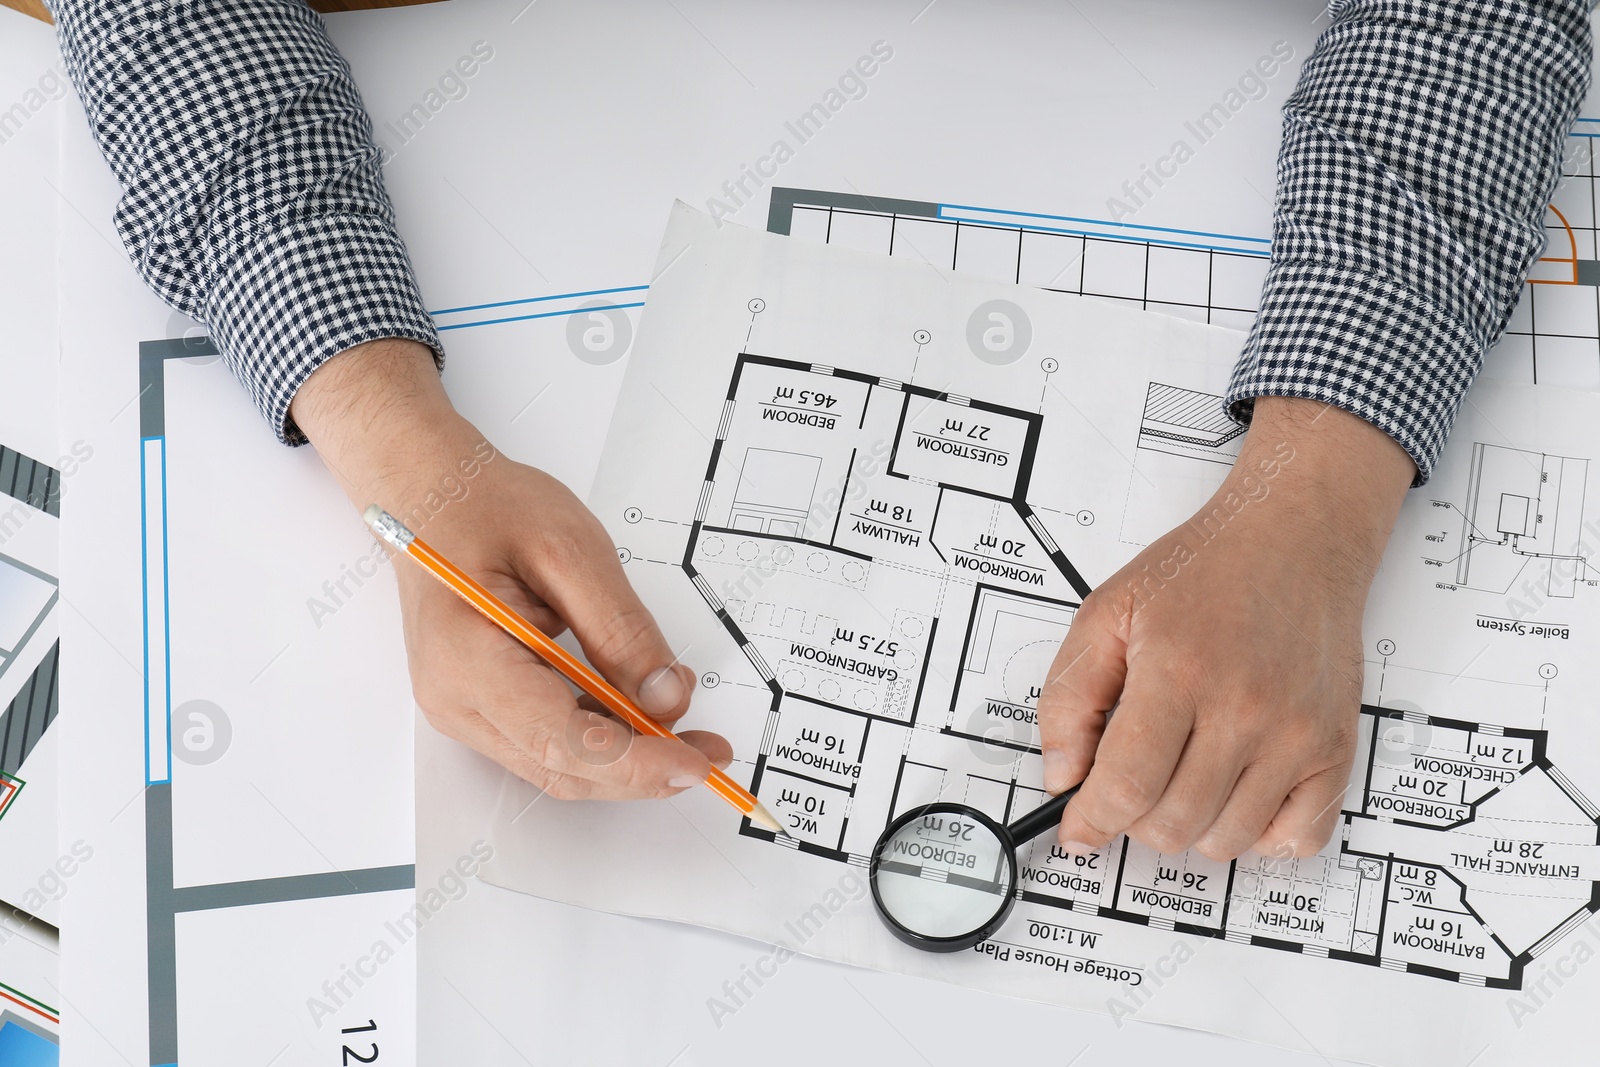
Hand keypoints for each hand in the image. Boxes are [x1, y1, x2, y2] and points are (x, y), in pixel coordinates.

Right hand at [291, 339, 731, 798]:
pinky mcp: (481, 705)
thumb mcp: (572, 549)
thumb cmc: (487, 508)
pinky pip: (549, 743)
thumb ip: (621, 628)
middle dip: (643, 770)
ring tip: (689, 734)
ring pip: (559, 766)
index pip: (560, 740)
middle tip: (710, 753)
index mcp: (467, 660)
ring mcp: (463, 709)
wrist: (430, 495)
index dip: (634, 762)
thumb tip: (666, 697)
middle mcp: (456, 700)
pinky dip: (602, 741)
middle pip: (563, 767)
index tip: (693, 762)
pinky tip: (643, 717)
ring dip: (627, 762)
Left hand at [1036, 397, 1413, 859]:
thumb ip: (1069, 696)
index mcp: (1178, 670)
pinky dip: (1258, 834)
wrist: (1293, 542)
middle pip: (1172, 823)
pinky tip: (1235, 792)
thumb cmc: (1201, 573)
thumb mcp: (1107, 613)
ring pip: (1226, 840)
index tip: (1078, 827)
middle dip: (1133, 818)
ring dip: (1190, 826)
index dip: (1091, 819)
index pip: (1128, 785)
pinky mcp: (1334, 747)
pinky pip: (1297, 839)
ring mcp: (1296, 734)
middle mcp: (1245, 708)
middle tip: (1130, 781)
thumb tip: (1062, 774)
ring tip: (1180, 776)